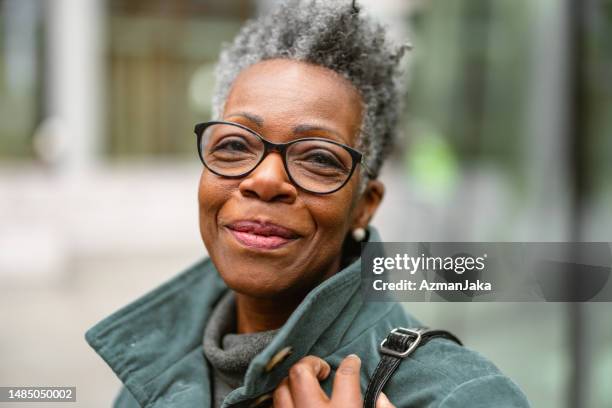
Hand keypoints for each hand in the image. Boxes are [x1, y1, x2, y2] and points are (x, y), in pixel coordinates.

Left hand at [272, 354, 394, 407]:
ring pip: (281, 391)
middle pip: (301, 373)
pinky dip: (282, 402)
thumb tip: (382, 398)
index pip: (346, 376)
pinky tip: (293, 403)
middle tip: (322, 369)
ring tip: (305, 385)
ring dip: (291, 384)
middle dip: (310, 364)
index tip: (352, 360)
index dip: (350, 363)